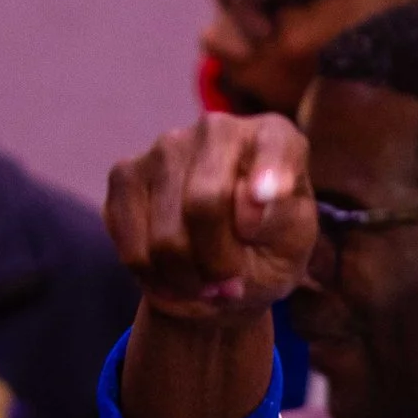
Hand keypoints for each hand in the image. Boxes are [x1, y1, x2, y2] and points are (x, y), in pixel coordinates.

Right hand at [104, 113, 314, 325]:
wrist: (223, 268)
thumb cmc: (269, 251)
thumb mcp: (293, 248)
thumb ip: (281, 224)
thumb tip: (248, 201)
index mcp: (274, 137)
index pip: (274, 146)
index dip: (268, 176)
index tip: (262, 210)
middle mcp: (217, 130)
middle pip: (205, 202)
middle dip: (218, 264)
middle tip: (229, 287)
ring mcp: (165, 147)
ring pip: (166, 235)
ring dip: (187, 278)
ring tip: (205, 284)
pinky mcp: (125, 175)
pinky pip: (133, 245)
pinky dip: (155, 277)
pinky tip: (174, 277)